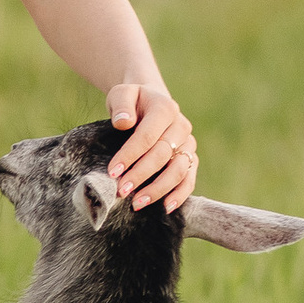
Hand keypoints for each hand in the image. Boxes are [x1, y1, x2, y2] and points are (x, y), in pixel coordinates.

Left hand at [106, 81, 196, 213]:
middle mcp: (181, 126)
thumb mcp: (121, 94)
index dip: (130, 155)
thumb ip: (121, 104)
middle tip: (121, 191)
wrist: (149, 103)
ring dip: (158, 189)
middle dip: (141, 175)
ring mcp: (188, 144)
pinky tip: (166, 208)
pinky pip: (189, 179)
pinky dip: (180, 194)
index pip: (147, 136)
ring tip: (137, 203)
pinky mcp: (190, 158)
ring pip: (178, 170)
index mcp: (165, 108)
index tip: (112, 172)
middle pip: (163, 155)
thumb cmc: (132, 101)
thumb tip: (123, 122)